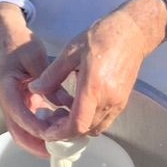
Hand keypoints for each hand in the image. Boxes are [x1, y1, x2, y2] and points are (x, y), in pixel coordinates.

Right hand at [0, 3, 70, 156]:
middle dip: (35, 144)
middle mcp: (6, 100)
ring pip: (21, 130)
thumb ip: (49, 80)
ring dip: (38, 140)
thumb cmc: (21, 44)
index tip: (52, 134)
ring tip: (60, 142)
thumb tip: (65, 104)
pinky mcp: (20, 103)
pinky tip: (58, 127)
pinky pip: (28, 122)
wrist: (10, 37)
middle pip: (16, 131)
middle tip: (56, 152)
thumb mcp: (36, 57)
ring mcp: (12, 103)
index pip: (18, 114)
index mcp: (6, 88)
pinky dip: (41, 129)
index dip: (34, 127)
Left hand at [28, 0, 166, 140]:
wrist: (132, 33)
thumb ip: (53, 74)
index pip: (77, 124)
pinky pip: (105, 121)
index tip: (46, 132)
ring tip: (62, 113)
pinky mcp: (123, 101)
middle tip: (50, 120)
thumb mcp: (71, 51)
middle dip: (66, 131)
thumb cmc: (101, 36)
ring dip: (79, 127)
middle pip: (85, 130)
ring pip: (96, 128)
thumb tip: (35, 89)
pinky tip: (79, 107)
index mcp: (94, 87)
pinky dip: (90, 121)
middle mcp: (108, 100)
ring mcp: (118, 103)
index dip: (60, 133)